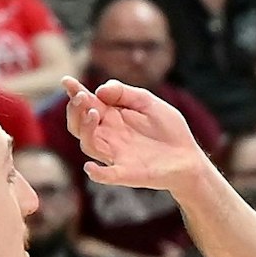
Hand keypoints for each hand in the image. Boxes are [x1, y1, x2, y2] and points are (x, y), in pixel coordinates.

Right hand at [62, 78, 209, 193]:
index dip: (75, 92)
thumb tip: (99, 89)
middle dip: (75, 110)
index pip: (87, 104)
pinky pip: (107, 175)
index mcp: (112, 117)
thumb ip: (125, 93)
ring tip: (93, 112)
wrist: (189, 157)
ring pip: (88, 144)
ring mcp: (115, 155)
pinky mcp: (127, 173)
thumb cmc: (168, 129)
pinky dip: (97, 173)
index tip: (66, 81)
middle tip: (82, 97)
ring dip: (85, 129)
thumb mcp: (148, 102)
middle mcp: (108, 136)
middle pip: (78, 125)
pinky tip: (90, 167)